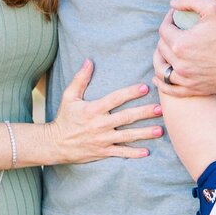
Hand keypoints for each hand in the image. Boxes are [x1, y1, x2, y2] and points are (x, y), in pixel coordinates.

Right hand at [47, 61, 161, 163]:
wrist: (54, 144)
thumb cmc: (64, 118)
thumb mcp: (69, 97)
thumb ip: (80, 79)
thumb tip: (89, 61)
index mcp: (93, 109)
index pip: (115, 99)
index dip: (130, 93)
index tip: (145, 88)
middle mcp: (100, 124)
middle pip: (126, 117)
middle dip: (144, 113)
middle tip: (160, 109)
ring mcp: (102, 139)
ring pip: (127, 136)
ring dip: (144, 133)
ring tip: (160, 130)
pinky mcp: (103, 152)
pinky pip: (120, 153)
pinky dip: (133, 153)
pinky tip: (147, 151)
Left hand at [152, 0, 215, 97]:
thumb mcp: (214, 7)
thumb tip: (172, 4)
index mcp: (181, 44)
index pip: (164, 29)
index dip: (169, 19)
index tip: (176, 16)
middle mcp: (182, 65)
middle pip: (162, 48)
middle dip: (166, 37)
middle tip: (175, 30)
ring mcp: (188, 80)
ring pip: (162, 69)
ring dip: (161, 58)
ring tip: (166, 50)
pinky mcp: (196, 90)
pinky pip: (171, 90)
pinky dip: (163, 82)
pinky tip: (160, 76)